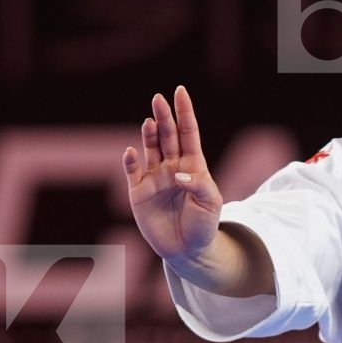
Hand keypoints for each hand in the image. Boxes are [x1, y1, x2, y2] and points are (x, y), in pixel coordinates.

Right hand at [123, 85, 224, 268]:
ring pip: (150, 149)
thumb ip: (199, 185)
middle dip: (164, 117)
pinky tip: (131, 151)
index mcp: (193, 166)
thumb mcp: (211, 204)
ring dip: (148, 135)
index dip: (184, 112)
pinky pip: (132, 172)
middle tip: (158, 99)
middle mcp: (172, 167)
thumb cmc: (204, 225)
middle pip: (167, 136)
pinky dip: (130, 161)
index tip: (180, 91)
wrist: (188, 251)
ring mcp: (154, 179)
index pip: (188, 133)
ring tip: (150, 121)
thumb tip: (178, 174)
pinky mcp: (139, 193)